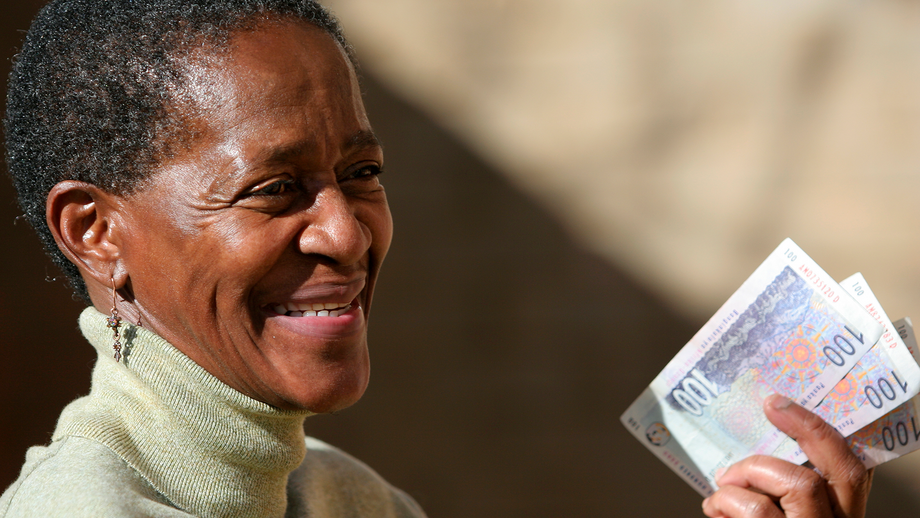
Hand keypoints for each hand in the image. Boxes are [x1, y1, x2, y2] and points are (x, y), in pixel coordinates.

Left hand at [701, 394, 872, 517]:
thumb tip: (756, 452)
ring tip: (722, 493)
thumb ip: (781, 490)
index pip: (849, 470)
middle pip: (816, 478)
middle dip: (773, 454)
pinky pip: (751, 514)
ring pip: (781, 493)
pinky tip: (715, 511)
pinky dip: (724, 504)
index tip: (778, 403)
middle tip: (747, 442)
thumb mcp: (785, 513)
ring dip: (742, 482)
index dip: (815, 431)